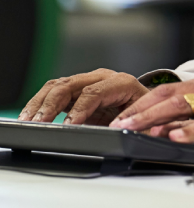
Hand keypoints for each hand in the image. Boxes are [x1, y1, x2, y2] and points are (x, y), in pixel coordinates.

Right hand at [19, 69, 149, 125]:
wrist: (149, 105)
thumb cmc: (148, 114)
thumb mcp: (146, 120)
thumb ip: (133, 124)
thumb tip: (118, 130)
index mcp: (123, 83)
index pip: (96, 92)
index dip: (80, 109)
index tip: (68, 125)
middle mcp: (104, 78)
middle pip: (72, 85)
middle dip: (53, 104)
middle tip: (41, 124)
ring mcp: (89, 82)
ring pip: (60, 85)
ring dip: (41, 103)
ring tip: (30, 121)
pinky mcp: (78, 90)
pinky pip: (55, 91)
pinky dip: (40, 103)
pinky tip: (31, 117)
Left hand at [109, 74, 193, 162]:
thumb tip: (163, 131)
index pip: (167, 90)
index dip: (141, 104)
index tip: (119, 117)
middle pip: (169, 95)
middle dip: (139, 109)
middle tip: (117, 123)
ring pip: (183, 105)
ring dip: (155, 117)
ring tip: (134, 128)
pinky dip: (190, 131)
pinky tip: (175, 137)